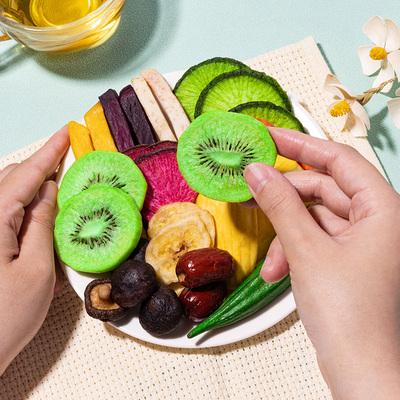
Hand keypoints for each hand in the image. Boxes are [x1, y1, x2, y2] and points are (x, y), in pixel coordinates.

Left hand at [0, 127, 68, 374]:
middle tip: (69, 164)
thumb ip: (42, 224)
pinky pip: (0, 213)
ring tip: (57, 190)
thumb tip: (51, 191)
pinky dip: (20, 207)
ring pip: (3, 194)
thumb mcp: (36, 270)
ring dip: (31, 189)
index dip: (48, 153)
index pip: (24, 175)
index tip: (65, 132)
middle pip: (10, 179)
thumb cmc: (3, 318)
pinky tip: (35, 214)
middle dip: (40, 169)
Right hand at [244, 127, 399, 399]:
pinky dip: (293, 250)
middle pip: (322, 189)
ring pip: (314, 218)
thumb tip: (255, 170)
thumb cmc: (347, 313)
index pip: (338, 160)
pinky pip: (315, 240)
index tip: (268, 135)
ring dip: (286, 233)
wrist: (361, 370)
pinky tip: (277, 272)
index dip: (300, 145)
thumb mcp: (306, 249)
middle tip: (249, 190)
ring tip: (270, 259)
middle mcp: (377, 221)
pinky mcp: (348, 260)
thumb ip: (279, 204)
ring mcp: (362, 242)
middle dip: (284, 197)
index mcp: (383, 209)